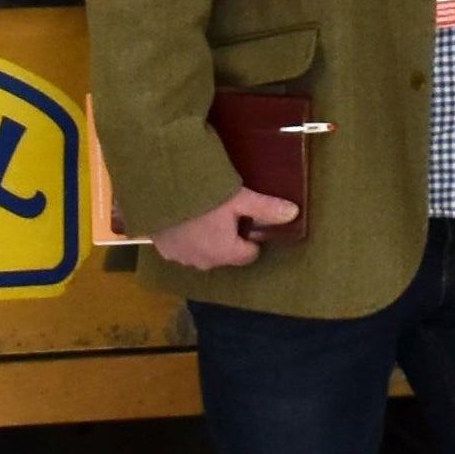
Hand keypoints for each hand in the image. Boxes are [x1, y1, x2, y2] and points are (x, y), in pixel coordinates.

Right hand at [151, 187, 294, 272]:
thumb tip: (295, 214)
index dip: (251, 236)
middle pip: (226, 254)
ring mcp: (181, 258)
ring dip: (205, 238)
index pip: (249, 254)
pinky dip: (185, 237)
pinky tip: (183, 217)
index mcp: (225, 253)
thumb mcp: (239, 198)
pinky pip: (182, 248)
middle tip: (223, 210)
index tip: (246, 217)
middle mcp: (204, 262)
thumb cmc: (204, 196)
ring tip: (203, 212)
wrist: (160, 190)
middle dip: (228, 237)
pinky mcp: (164, 249)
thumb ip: (266, 208)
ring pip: (203, 252)